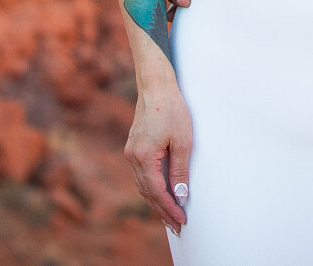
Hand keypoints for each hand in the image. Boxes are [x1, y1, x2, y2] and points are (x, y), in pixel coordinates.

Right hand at [124, 81, 192, 231]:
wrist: (156, 86)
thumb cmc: (172, 110)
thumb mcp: (182, 141)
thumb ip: (179, 171)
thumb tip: (180, 196)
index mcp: (144, 156)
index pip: (156, 192)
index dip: (169, 208)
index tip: (181, 220)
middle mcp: (133, 157)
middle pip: (147, 193)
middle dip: (162, 211)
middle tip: (177, 226)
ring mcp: (131, 152)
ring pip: (143, 185)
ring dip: (156, 201)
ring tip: (171, 215)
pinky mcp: (133, 148)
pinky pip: (142, 175)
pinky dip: (152, 188)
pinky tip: (162, 194)